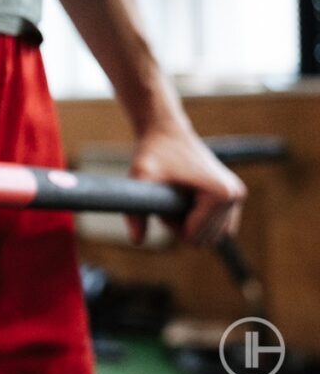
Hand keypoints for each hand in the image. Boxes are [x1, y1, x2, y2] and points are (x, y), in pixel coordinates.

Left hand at [127, 122, 246, 245]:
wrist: (166, 132)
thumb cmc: (153, 153)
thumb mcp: (140, 178)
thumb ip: (135, 210)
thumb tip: (136, 241)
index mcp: (220, 194)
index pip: (194, 236)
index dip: (171, 224)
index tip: (162, 198)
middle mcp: (235, 195)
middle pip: (205, 238)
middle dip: (181, 225)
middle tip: (167, 197)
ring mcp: (237, 195)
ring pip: (212, 235)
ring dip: (189, 224)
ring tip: (175, 196)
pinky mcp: (234, 195)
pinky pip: (218, 227)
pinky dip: (199, 221)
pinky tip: (185, 198)